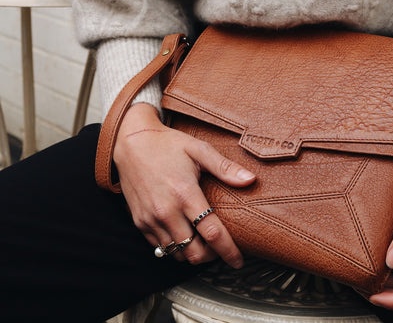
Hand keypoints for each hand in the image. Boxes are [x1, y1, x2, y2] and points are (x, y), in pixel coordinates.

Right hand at [113, 103, 255, 266]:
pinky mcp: (140, 222)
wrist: (131, 143)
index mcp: (185, 194)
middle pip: (193, 252)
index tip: (238, 260)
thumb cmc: (168, 144)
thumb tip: (251, 179)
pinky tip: (184, 232)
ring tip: (203, 240)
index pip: (211, 233)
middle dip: (210, 255)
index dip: (228, 251)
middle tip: (219, 246)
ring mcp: (150, 219)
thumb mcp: (199, 149)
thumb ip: (225, 167)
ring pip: (176, 254)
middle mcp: (166, 212)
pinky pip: (160, 247)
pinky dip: (175, 246)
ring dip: (192, 252)